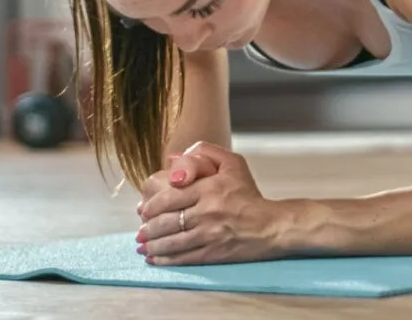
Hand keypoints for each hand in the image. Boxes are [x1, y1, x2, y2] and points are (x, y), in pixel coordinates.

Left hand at [136, 142, 284, 264]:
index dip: (151, 204)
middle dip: (147, 226)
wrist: (270, 225)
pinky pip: (182, 257)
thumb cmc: (249, 194)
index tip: (144, 209)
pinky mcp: (212, 253)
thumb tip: (172, 159)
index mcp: (209, 188)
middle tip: (141, 228)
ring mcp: (208, 234)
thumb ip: (204, 152)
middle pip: (165, 220)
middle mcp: (206, 211)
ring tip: (143, 244)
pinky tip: (154, 258)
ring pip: (170, 241)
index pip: (168, 196)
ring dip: (152, 244)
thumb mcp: (233, 163)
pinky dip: (164, 259)